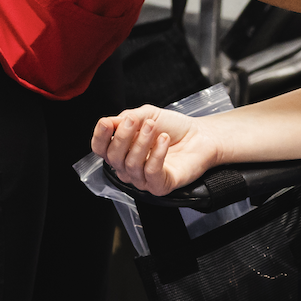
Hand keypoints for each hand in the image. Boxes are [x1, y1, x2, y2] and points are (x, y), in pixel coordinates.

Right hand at [92, 105, 216, 195]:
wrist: (201, 136)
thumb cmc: (173, 128)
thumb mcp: (147, 115)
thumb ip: (127, 118)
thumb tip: (108, 122)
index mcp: (122, 150)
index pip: (100, 149)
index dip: (100, 137)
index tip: (106, 123)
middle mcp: (129, 168)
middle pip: (114, 158)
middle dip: (122, 137)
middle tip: (136, 122)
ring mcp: (144, 179)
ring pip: (132, 165)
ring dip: (142, 143)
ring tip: (153, 127)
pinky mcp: (160, 186)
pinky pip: (151, 173)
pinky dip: (157, 155)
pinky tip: (164, 140)